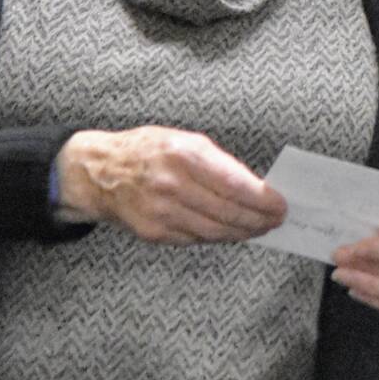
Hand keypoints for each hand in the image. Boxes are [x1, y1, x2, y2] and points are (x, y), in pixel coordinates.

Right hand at [53, 127, 285, 243]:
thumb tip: (253, 187)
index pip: (236, 185)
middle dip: (258, 220)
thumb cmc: (147, 151)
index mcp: (185, 154)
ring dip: (242, 233)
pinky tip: (229, 232)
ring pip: (215, 231)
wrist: (99, 172)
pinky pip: (196, 239)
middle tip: (275, 221)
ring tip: (258, 229)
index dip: (263, 200)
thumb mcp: (183, 140)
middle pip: (229, 212)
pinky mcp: (154, 232)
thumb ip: (217, 163)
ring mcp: (162, 212)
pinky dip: (217, 237)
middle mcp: (173, 184)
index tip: (279, 205)